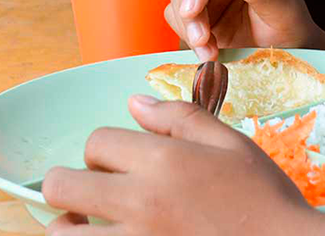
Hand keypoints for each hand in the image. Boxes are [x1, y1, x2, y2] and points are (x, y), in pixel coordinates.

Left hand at [42, 97, 315, 235]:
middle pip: (61, 186)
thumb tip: (135, 103)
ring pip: (62, 235)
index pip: (96, 142)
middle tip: (88, 191)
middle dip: (67, 183)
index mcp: (162, 161)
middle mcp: (139, 203)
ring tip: (87, 225)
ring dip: (68, 226)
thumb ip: (179, 116)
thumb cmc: (263, 198)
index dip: (104, 148)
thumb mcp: (229, 143)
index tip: (119, 160)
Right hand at [164, 0, 324, 60]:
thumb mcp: (285, 11)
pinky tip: (207, 50)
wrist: (289, 53)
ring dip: (188, 26)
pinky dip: (186, 34)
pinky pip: (178, 16)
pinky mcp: (201, 10)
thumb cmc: (293, 29)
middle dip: (191, 9)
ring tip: (209, 52)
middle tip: (200, 40)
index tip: (191, 10)